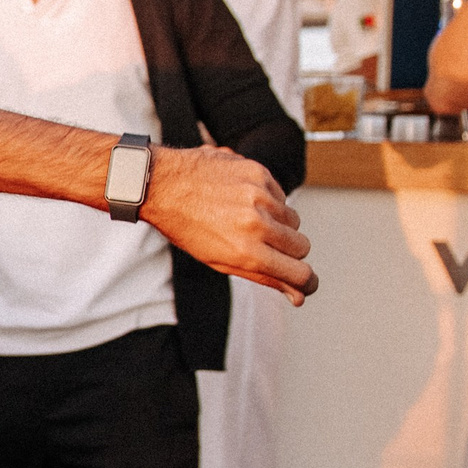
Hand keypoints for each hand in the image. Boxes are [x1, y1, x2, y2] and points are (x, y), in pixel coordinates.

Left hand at [145, 147, 316, 302]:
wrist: (162, 184)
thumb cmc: (188, 227)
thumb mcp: (220, 261)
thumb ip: (264, 277)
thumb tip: (297, 295)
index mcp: (246, 252)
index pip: (300, 273)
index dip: (306, 282)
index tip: (304, 283)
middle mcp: (257, 223)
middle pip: (302, 247)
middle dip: (288, 251)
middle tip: (263, 246)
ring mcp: (260, 195)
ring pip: (294, 220)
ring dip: (278, 224)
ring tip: (246, 220)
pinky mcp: (259, 173)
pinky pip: (281, 195)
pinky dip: (268, 201)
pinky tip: (242, 199)